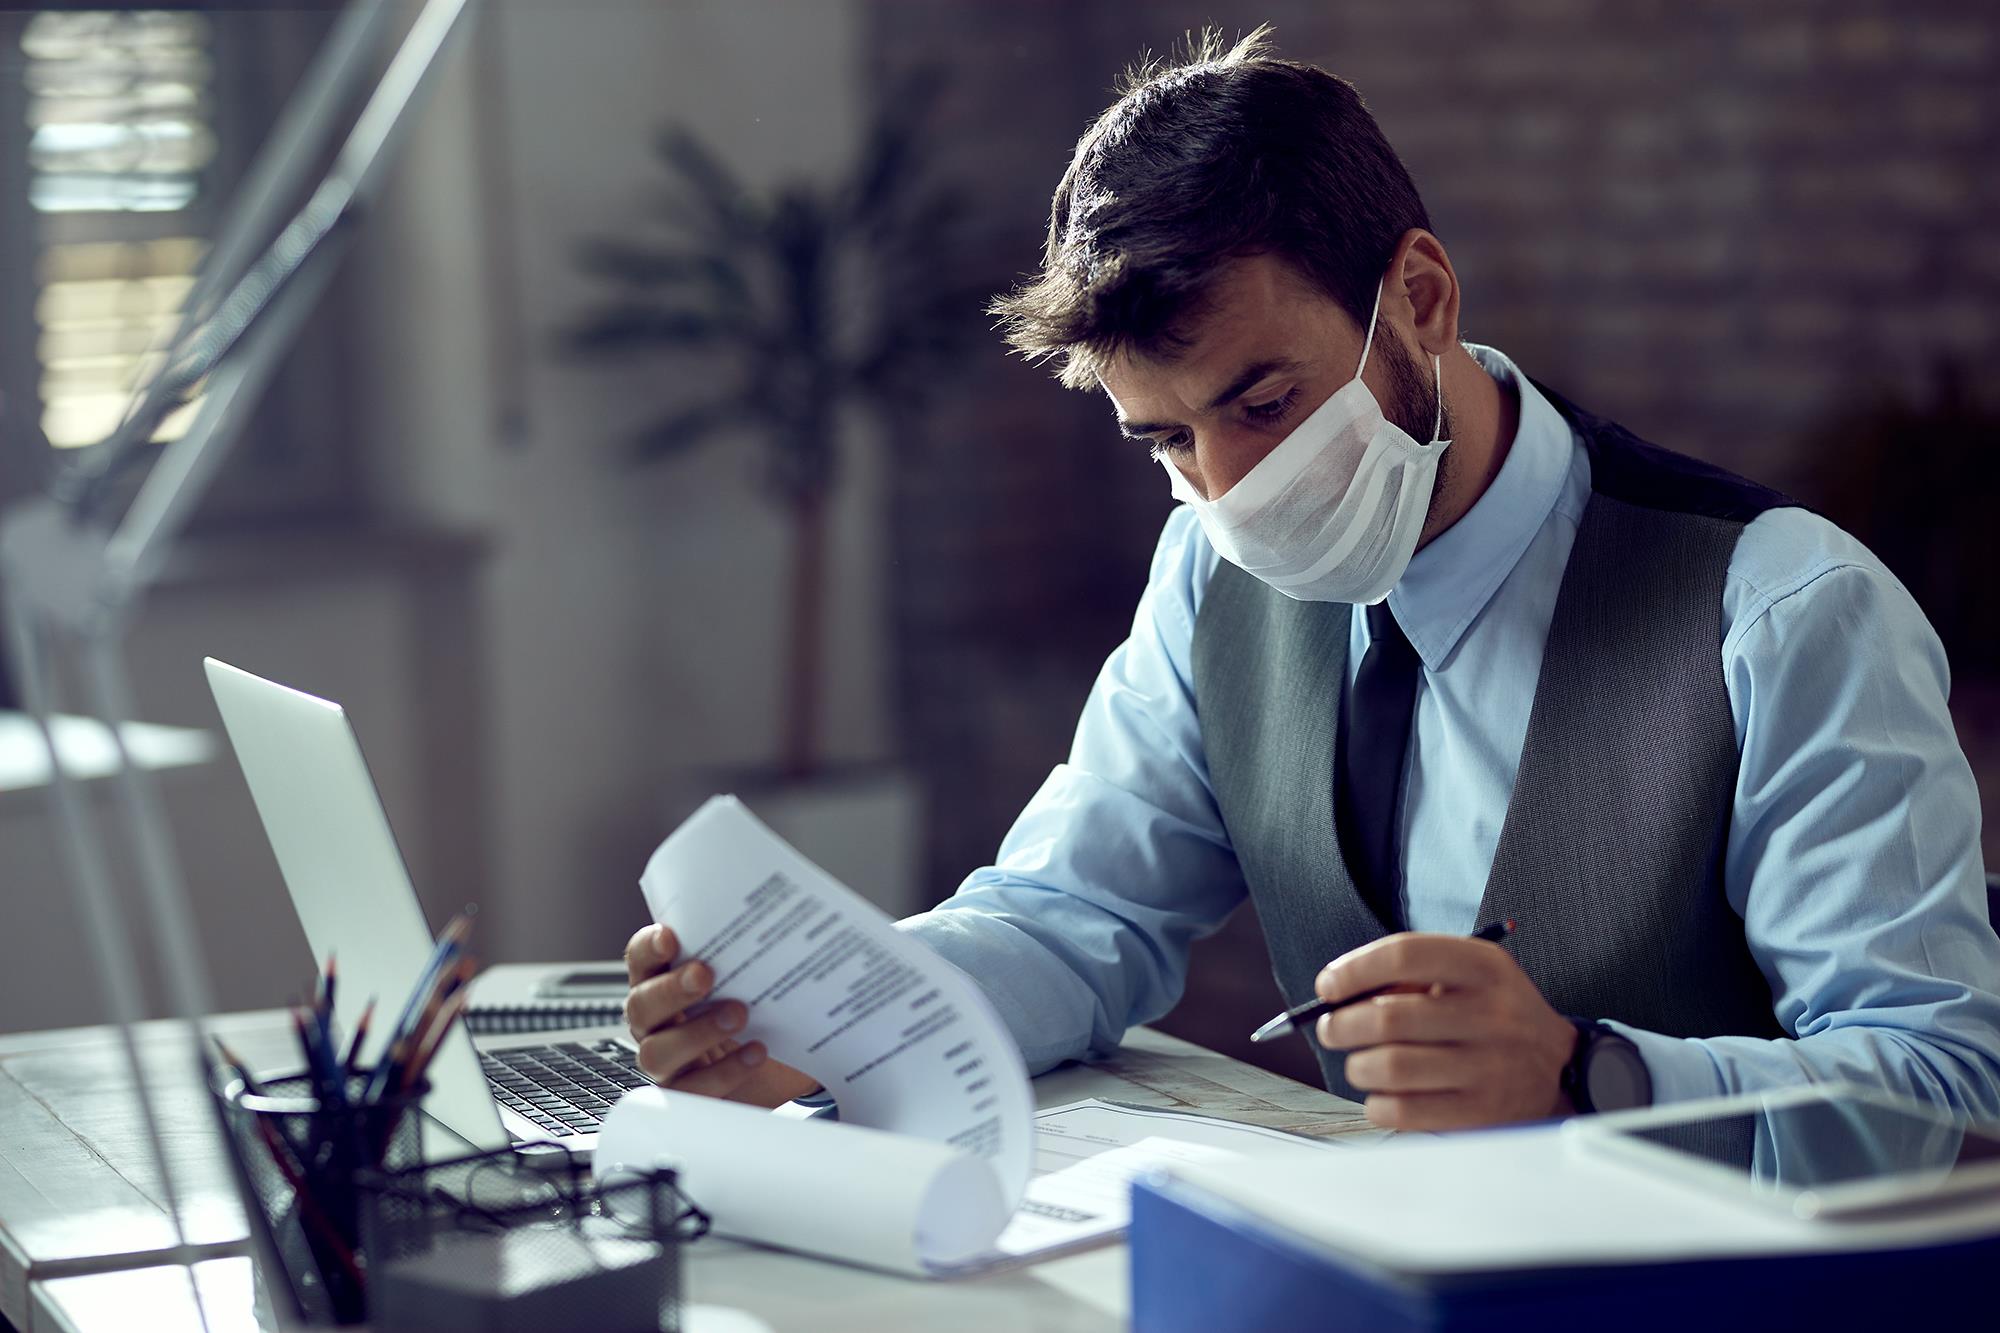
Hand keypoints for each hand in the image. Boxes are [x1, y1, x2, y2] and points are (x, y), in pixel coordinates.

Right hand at [623, 923, 817, 1106]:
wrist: (781, 1065)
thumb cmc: (759, 1012)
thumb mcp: (755, 976)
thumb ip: (751, 951)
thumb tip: (786, 914)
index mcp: (663, 984)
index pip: (641, 960)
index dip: (647, 948)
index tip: (669, 938)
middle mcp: (656, 1023)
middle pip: (641, 1006)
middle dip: (671, 990)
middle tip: (705, 975)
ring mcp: (667, 1061)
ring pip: (657, 1052)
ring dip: (697, 1033)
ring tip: (738, 1016)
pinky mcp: (688, 1094)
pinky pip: (692, 1090)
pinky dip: (724, 1072)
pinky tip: (755, 1053)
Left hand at [1313, 932, 1576, 1130]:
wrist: (1559, 1066)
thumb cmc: (1492, 1013)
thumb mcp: (1468, 974)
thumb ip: (1410, 974)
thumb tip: (1339, 993)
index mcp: (1484, 967)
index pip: (1405, 955)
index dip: (1354, 969)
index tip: (1328, 986)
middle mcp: (1492, 1014)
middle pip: (1389, 1016)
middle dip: (1341, 1025)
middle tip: (1331, 1029)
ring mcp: (1490, 1066)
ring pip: (1390, 1067)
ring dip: (1357, 1067)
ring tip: (1359, 1064)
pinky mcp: (1483, 1111)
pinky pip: (1405, 1111)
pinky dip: (1377, 1105)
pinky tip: (1380, 1096)